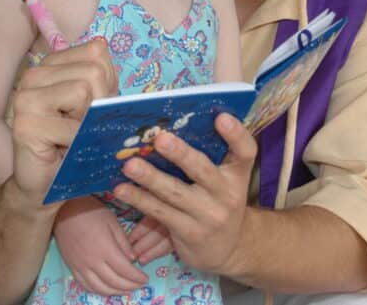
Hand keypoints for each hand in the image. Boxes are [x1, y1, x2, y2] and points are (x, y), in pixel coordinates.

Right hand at [5, 40, 116, 206]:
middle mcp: (34, 74)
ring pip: (83, 91)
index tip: (93, 106)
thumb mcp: (96, 105)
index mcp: (51, 64)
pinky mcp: (25, 124)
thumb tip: (116, 66)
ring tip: (74, 136)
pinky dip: (80, 143)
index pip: (96, 51)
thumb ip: (105, 82)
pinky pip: (73, 126)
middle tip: (84, 127)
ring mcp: (25, 97)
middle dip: (101, 103)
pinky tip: (65, 150)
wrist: (44, 184)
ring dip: (89, 122)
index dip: (107, 82)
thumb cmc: (74, 142)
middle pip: (93, 71)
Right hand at [54, 196, 147, 294]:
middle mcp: (92, 261)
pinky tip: (107, 289)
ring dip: (115, 292)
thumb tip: (133, 259)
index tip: (146, 279)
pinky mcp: (72, 267)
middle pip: (114, 282)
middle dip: (129, 286)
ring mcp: (80, 266)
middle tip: (139, 286)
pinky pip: (86, 285)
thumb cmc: (91, 211)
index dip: (137, 278)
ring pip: (100, 287)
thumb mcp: (112, 221)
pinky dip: (98, 290)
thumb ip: (123, 242)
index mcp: (105, 248)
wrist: (65, 209)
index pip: (125, 270)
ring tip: (126, 290)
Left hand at [112, 113, 257, 274]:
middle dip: (181, 154)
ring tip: (130, 165)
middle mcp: (227, 194)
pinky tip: (121, 189)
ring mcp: (209, 215)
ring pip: (175, 192)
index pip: (245, 152)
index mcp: (237, 174)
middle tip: (160, 139)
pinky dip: (139, 199)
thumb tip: (170, 124)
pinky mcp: (190, 232)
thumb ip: (209, 156)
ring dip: (150, 177)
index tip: (221, 117)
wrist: (227, 250)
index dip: (236, 134)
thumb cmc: (218, 202)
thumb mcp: (224, 181)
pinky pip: (160, 212)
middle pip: (203, 170)